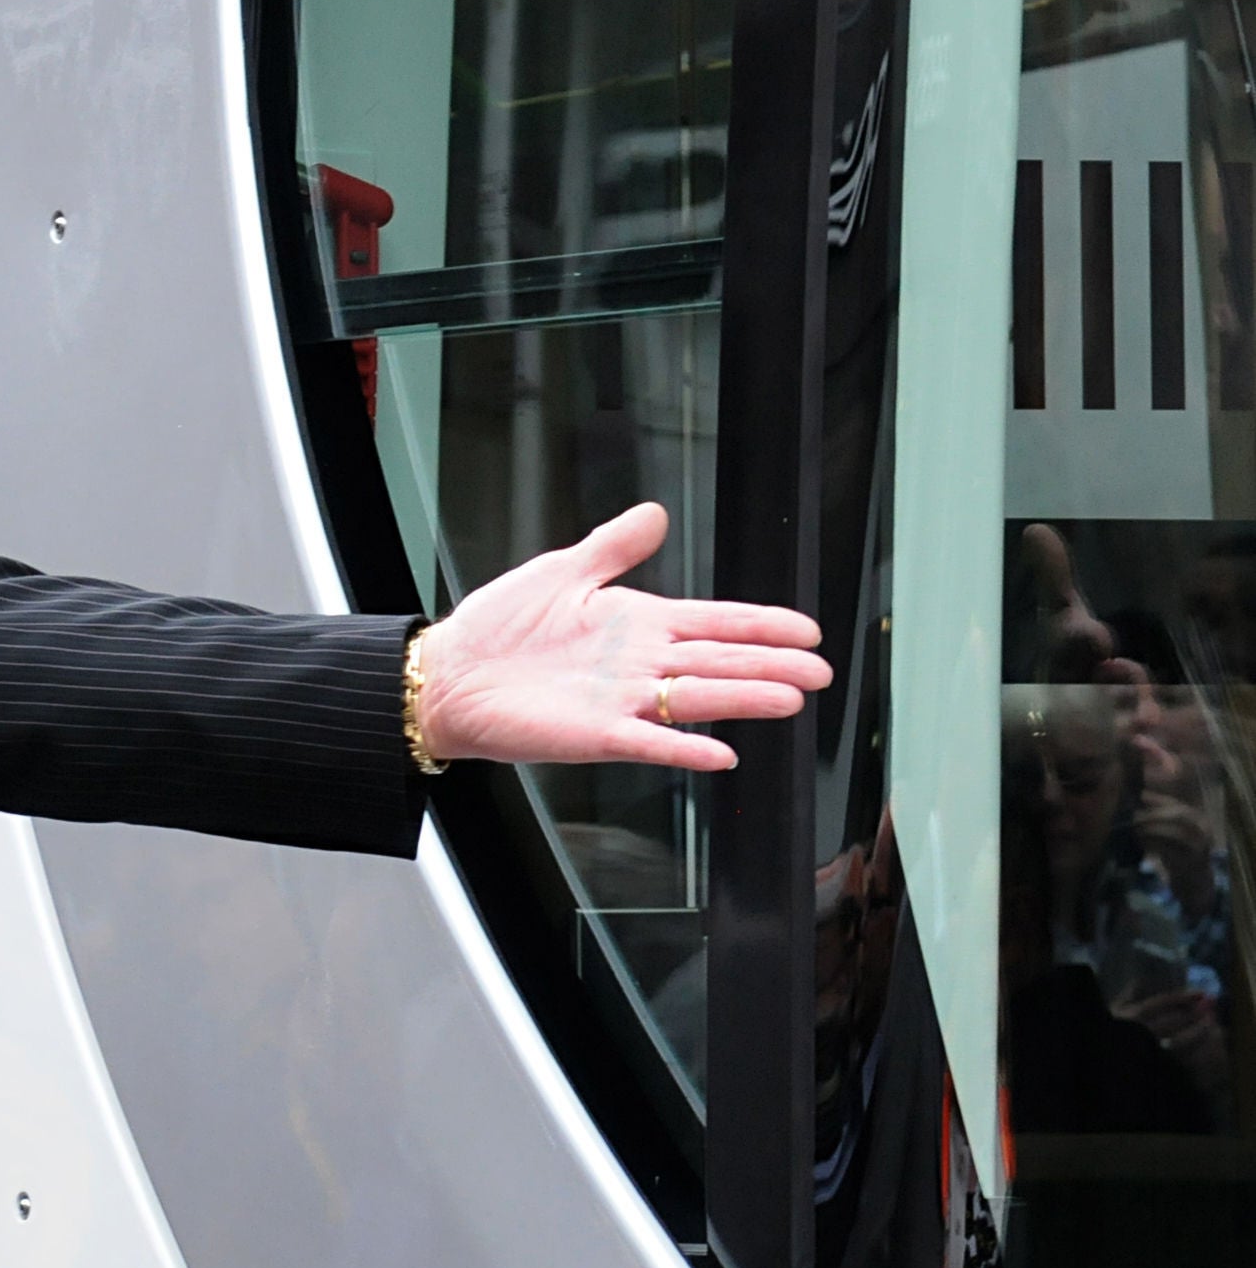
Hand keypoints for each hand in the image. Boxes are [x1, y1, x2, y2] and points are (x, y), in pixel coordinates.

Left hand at [413, 502, 831, 771]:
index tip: (806, 632)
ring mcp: (620, 701)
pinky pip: (647, 742)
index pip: (713, 622)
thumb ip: (613, 547)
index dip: (760, 626)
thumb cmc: (499, 625)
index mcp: (637, 623)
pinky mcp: (594, 734)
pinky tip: (720, 754)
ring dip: (742, 700)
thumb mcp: (562, 571)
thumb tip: (656, 513)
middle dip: (771, 665)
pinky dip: (682, 748)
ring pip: (694, 698)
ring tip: (790, 700)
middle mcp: (638, 664)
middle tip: (820, 672)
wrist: (448, 672)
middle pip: (718, 661)